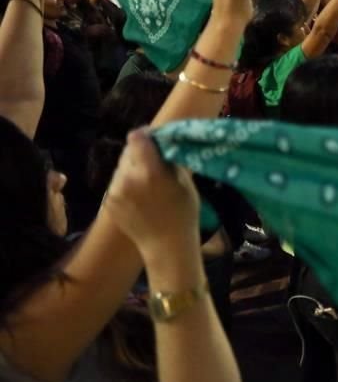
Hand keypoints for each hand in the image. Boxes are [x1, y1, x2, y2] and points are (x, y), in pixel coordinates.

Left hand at [102, 129, 199, 261]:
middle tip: (154, 162)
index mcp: (149, 171)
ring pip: (121, 167)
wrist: (166, 246)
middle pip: (128, 151)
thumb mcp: (185, 181)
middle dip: (140, 153)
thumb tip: (163, 142)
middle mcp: (127, 178)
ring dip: (132, 168)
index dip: (146, 135)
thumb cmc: (183, 212)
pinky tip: (140, 196)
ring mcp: (114, 191)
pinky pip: (117, 183)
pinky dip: (127, 184)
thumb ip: (170, 159)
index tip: (155, 140)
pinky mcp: (108, 202)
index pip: (137, 137)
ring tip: (147, 182)